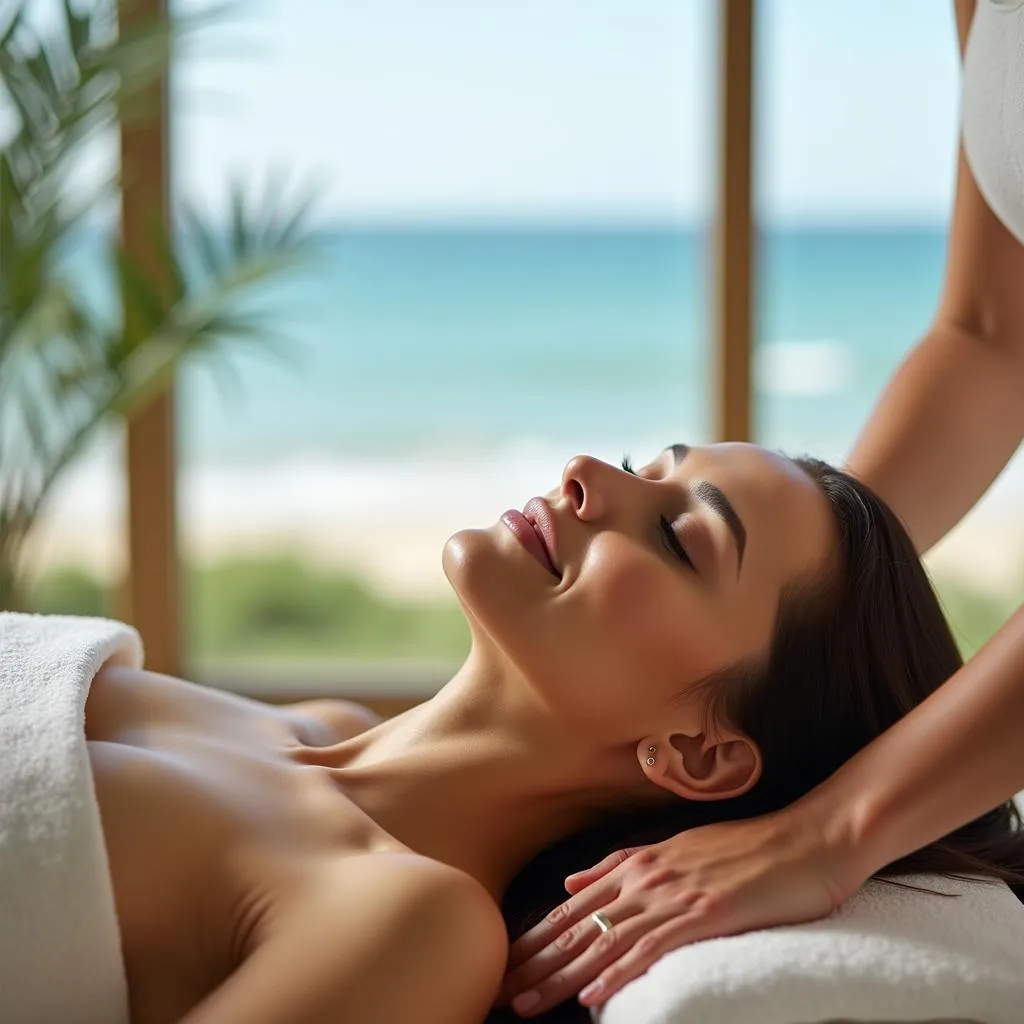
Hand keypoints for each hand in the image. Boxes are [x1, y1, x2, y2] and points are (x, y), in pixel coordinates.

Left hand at [499, 805, 858, 1016]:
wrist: (808, 838)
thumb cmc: (748, 849)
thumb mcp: (675, 850)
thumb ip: (622, 867)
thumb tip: (572, 883)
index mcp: (638, 864)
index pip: (575, 909)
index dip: (539, 939)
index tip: (508, 964)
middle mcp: (647, 877)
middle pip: (579, 928)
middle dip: (537, 963)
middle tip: (502, 992)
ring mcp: (674, 894)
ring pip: (605, 942)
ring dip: (562, 976)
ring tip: (529, 1002)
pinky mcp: (705, 913)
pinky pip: (652, 948)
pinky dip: (619, 973)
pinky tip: (593, 994)